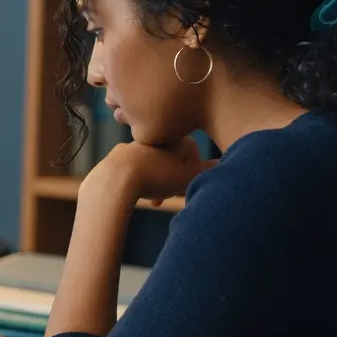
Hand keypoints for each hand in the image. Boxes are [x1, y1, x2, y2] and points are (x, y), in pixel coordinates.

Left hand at [86, 138, 215, 206]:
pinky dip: (136, 183)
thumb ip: (206, 171)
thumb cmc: (156, 177)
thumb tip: (224, 164)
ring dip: (154, 182)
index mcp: (171, 138)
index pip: (191, 152)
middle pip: (169, 160)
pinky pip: (129, 172)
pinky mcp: (112, 160)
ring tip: (153, 197)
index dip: (192, 172)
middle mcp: (150, 138)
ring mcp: (129, 148)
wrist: (114, 180)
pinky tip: (136, 194)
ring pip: (149, 166)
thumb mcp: (187, 177)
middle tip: (169, 195)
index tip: (187, 186)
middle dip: (171, 178)